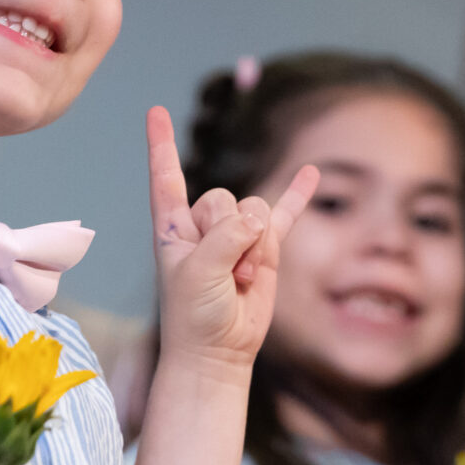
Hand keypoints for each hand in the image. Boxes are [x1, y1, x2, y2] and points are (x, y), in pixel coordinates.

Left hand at [146, 107, 317, 371]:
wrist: (218, 352)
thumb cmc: (193, 316)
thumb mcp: (199, 272)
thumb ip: (226, 237)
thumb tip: (257, 218)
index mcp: (173, 227)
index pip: (166, 178)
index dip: (161, 145)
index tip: (154, 112)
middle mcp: (203, 226)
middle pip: (224, 197)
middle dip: (229, 234)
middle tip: (222, 274)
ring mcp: (236, 235)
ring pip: (255, 213)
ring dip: (254, 249)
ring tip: (240, 280)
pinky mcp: (265, 248)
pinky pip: (285, 215)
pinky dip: (297, 194)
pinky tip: (310, 173)